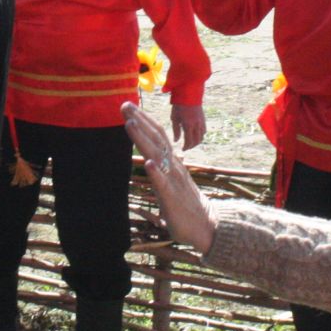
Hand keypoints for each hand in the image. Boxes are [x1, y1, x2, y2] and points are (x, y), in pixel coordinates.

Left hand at [123, 101, 216, 255]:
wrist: (205, 226)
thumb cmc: (185, 204)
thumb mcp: (171, 181)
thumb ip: (163, 168)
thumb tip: (153, 157)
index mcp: (172, 162)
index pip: (158, 135)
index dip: (144, 120)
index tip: (129, 107)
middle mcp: (173, 166)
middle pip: (156, 138)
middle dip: (139, 121)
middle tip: (124, 104)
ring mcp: (173, 181)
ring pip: (157, 155)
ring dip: (142, 139)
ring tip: (130, 123)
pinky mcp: (172, 198)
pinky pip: (163, 184)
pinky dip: (156, 172)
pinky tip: (149, 163)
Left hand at [171, 102, 205, 149]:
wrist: (189, 94)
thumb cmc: (179, 106)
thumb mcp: (174, 118)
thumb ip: (176, 130)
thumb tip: (176, 140)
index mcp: (188, 126)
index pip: (189, 141)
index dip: (186, 147)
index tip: (182, 149)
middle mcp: (196, 125)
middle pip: (196, 141)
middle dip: (191, 146)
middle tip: (186, 147)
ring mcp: (201, 122)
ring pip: (202, 137)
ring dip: (196, 141)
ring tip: (191, 142)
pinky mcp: (203, 119)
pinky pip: (204, 131)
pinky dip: (200, 135)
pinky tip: (195, 134)